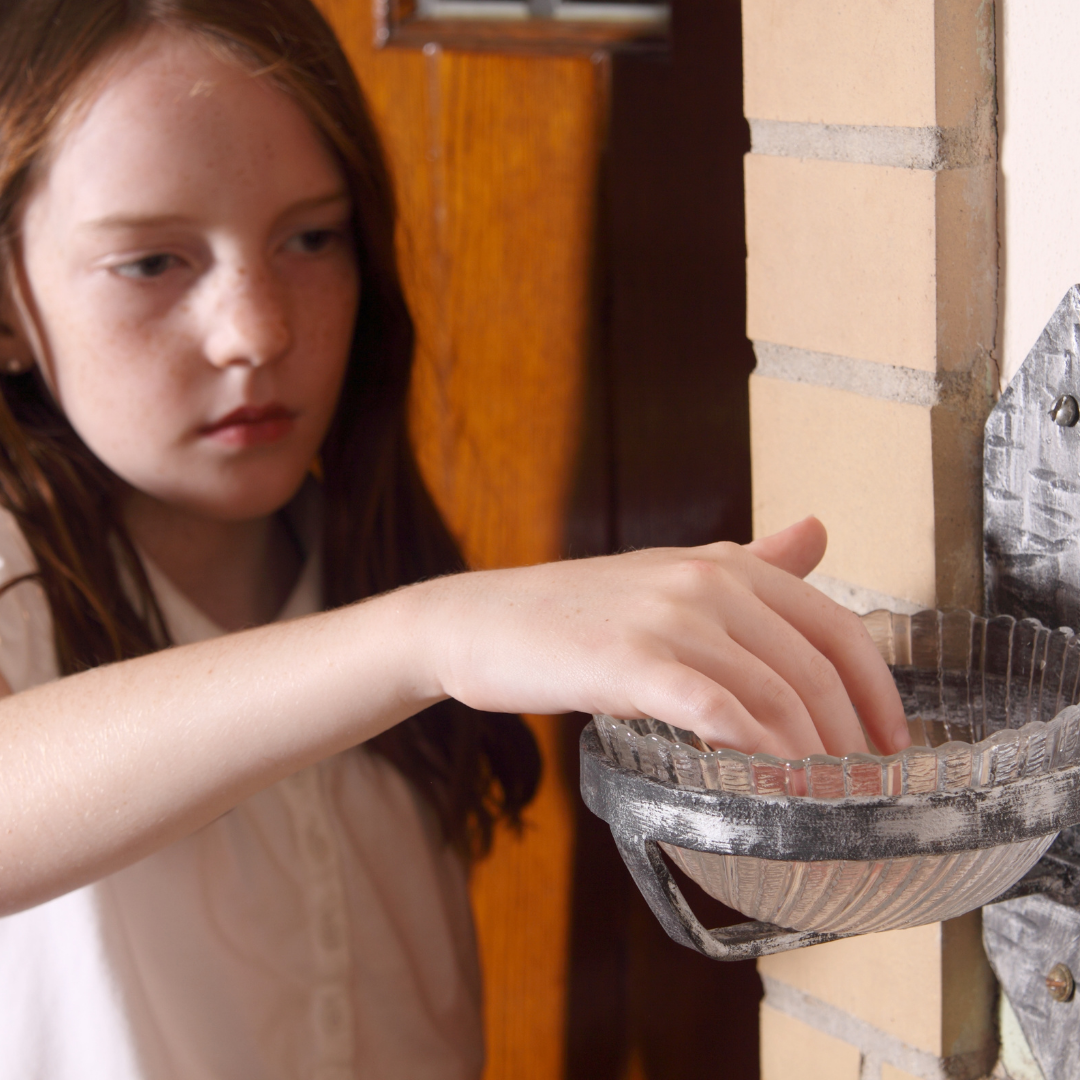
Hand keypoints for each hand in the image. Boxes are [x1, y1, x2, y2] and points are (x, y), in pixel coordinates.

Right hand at [423, 517, 908, 759]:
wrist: (484, 621)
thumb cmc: (580, 610)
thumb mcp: (671, 573)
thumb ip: (751, 560)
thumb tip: (819, 530)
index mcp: (726, 563)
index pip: (835, 626)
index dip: (877, 690)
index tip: (892, 741)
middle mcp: (707, 581)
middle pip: (814, 667)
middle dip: (851, 737)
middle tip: (861, 788)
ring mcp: (669, 619)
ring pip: (772, 693)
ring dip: (812, 757)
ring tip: (827, 801)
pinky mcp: (631, 664)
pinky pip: (716, 711)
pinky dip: (757, 752)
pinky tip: (772, 784)